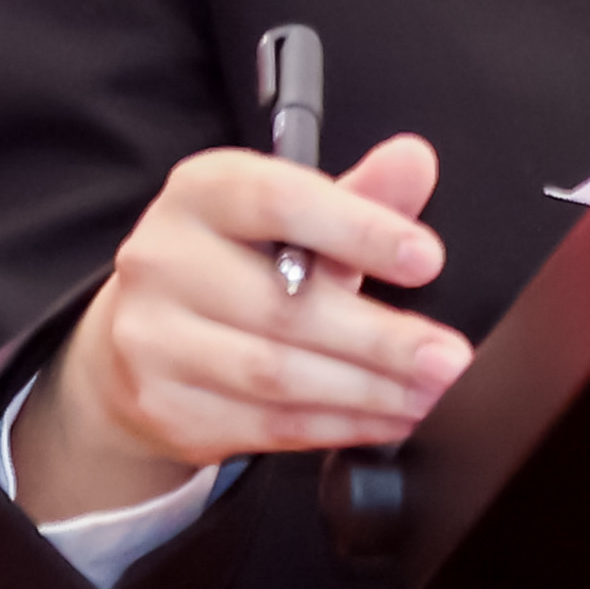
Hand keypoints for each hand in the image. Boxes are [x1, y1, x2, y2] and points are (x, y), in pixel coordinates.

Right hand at [16, 134, 471, 521]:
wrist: (140, 337)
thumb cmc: (233, 264)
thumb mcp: (291, 218)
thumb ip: (359, 195)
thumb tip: (413, 161)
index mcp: (202, 193)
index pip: (282, 203)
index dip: (360, 230)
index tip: (426, 259)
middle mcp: (164, 260)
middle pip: (284, 306)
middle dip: (381, 339)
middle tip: (449, 359)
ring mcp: (154, 339)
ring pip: (278, 375)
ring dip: (369, 392)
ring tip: (431, 395)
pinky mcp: (164, 407)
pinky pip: (267, 426)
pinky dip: (339, 427)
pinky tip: (387, 420)